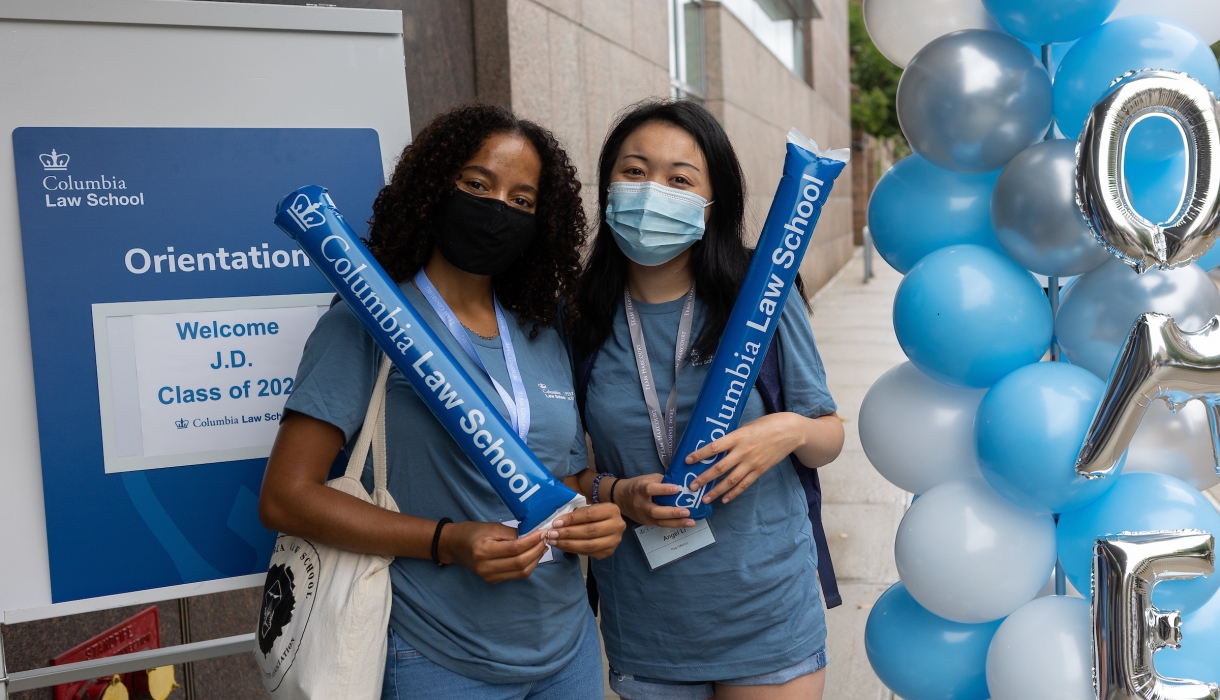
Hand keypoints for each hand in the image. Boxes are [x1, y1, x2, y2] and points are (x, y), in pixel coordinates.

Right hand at [438, 521, 548, 583]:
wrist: (454, 546)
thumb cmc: (473, 532)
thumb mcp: (492, 527)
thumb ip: (512, 533)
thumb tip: (533, 535)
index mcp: (484, 551)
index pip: (515, 549)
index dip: (532, 541)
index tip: (542, 532)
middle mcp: (486, 568)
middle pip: (520, 563)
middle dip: (536, 550)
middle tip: (545, 539)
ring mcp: (490, 577)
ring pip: (521, 572)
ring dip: (535, 559)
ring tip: (542, 546)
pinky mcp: (494, 580)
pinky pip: (517, 575)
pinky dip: (528, 565)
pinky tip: (533, 554)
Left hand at [545, 504, 625, 558]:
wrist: (609, 524)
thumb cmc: (595, 513)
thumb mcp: (588, 507)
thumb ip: (576, 512)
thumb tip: (556, 522)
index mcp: (612, 510)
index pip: (589, 514)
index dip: (572, 519)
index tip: (556, 522)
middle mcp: (617, 526)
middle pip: (589, 531)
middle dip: (568, 533)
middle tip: (551, 534)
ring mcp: (614, 541)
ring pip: (589, 545)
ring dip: (568, 544)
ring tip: (553, 541)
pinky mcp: (608, 552)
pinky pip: (588, 553)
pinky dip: (573, 550)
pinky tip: (562, 546)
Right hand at [613, 474, 696, 528]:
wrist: (620, 498)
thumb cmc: (637, 485)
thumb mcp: (647, 478)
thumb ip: (662, 481)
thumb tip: (680, 482)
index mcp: (639, 489)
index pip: (650, 489)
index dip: (663, 489)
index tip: (677, 488)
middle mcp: (640, 504)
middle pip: (655, 511)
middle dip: (671, 512)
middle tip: (687, 511)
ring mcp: (643, 515)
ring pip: (659, 521)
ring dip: (676, 522)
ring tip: (691, 522)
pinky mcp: (647, 523)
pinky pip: (661, 525)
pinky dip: (674, 524)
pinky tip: (686, 523)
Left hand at [685, 412, 806, 504]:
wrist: (791, 432)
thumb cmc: (768, 424)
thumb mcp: (747, 426)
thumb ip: (733, 437)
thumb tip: (717, 446)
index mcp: (738, 436)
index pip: (715, 447)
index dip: (700, 455)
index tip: (687, 460)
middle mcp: (744, 451)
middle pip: (720, 468)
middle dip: (704, 478)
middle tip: (691, 486)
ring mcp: (752, 463)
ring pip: (731, 480)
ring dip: (716, 491)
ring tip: (704, 498)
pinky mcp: (760, 471)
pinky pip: (744, 484)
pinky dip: (734, 493)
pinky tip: (724, 499)